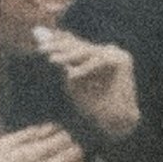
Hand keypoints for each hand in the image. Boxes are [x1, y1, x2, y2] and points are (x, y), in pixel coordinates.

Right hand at [0, 122, 90, 161]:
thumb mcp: (4, 145)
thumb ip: (29, 133)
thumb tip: (53, 127)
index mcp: (27, 156)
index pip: (61, 140)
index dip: (65, 136)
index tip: (61, 138)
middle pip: (73, 154)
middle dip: (74, 148)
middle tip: (69, 148)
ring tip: (68, 161)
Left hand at [31, 24, 140, 144]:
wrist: (117, 121)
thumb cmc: (93, 105)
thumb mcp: (73, 83)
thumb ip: (64, 65)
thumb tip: (47, 48)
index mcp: (96, 54)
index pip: (75, 43)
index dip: (58, 41)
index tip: (39, 40)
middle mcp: (106, 51)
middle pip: (79, 46)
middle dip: (59, 47)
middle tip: (41, 49)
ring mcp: (116, 54)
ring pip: (87, 52)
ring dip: (69, 56)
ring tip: (51, 60)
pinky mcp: (122, 61)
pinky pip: (99, 61)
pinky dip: (85, 69)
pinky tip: (71, 75)